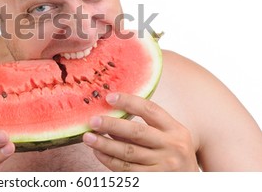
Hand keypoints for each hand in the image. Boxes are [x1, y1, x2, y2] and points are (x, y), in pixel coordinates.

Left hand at [82, 93, 197, 170]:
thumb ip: (147, 127)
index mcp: (176, 129)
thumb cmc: (174, 156)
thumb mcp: (170, 138)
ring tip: (88, 137)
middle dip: (112, 124)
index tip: (109, 97)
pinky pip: (126, 170)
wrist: (191, 186)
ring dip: (104, 144)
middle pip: (137, 131)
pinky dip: (109, 161)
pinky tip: (98, 153)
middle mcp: (172, 146)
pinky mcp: (154, 180)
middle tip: (93, 120)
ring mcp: (164, 165)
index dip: (129, 101)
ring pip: (128, 153)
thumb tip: (111, 114)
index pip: (150, 109)